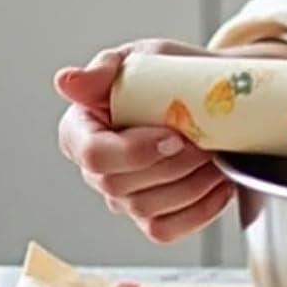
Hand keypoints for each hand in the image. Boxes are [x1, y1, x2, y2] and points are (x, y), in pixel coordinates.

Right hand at [54, 38, 232, 244]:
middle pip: (121, 185)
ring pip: (146, 209)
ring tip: (216, 159)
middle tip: (205, 143)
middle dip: (173, 165)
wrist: (213, 93)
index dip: (134, 151)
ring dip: (191, 185)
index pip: (93, 153)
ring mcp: (122, 197)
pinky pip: (165, 229)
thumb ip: (105, 69)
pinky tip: (220, 185)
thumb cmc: (172, 73)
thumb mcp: (143, 56)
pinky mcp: (150, 215)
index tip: (174, 136)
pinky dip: (199, 211)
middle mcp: (97, 169)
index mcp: (82, 129)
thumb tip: (67, 82)